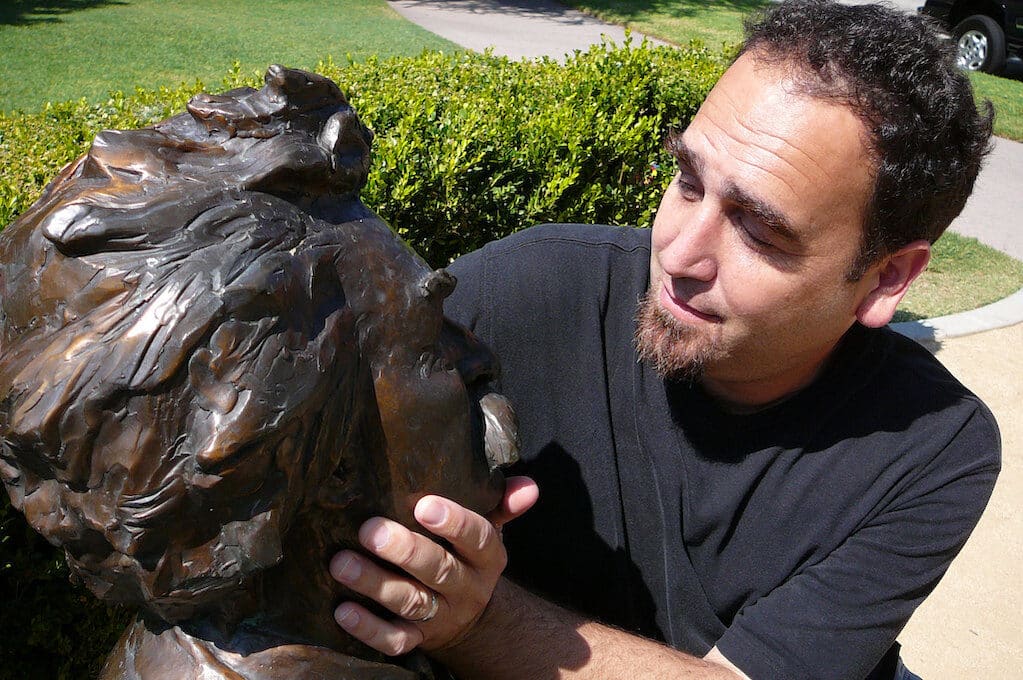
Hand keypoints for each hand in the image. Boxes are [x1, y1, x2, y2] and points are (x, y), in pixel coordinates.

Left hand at [331, 476, 537, 655]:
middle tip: (369, 530)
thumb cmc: (466, 556)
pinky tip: (343, 610)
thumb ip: (502, 503)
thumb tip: (529, 486)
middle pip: (438, 570)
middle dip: (404, 550)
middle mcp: (467, 588)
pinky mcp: (418, 640)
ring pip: (410, 602)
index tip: (424, 504)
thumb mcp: (488, 530)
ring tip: (341, 564)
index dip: (454, 522)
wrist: (468, 617)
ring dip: (375, 583)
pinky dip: (369, 628)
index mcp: (486, 557)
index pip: (477, 537)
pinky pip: (395, 640)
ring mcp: (441, 617)